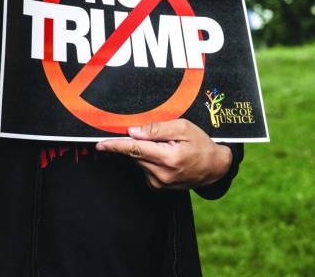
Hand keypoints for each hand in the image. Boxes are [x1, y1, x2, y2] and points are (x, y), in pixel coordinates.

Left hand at [95, 119, 231, 189]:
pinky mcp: (158, 187)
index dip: (115, 145)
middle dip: (133, 143)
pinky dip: (147, 159)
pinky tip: (162, 156)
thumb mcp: (182, 128)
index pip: (134, 149)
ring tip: (164, 146)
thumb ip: (156, 129)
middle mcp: (162, 174)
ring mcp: (160, 183)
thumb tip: (133, 132)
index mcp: (168, 158)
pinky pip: (144, 168)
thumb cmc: (201, 144)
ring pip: (138, 161)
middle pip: (135, 154)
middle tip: (146, 135)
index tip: (99, 144)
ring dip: (143, 151)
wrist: (215, 167)